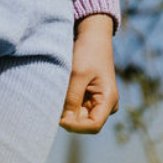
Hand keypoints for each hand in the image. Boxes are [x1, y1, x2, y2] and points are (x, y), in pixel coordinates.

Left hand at [59, 13, 119, 133]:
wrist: (92, 36)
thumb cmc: (88, 51)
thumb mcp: (78, 74)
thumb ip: (72, 98)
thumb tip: (63, 121)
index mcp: (109, 100)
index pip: (93, 126)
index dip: (74, 126)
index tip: (58, 117)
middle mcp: (106, 105)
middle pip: (84, 122)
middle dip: (68, 116)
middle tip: (53, 101)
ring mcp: (98, 102)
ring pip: (78, 116)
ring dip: (66, 108)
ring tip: (59, 91)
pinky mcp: (90, 97)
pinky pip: (75, 107)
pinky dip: (66, 102)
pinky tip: (62, 90)